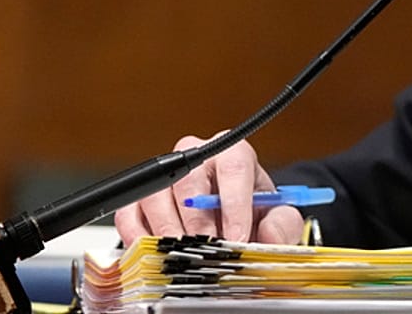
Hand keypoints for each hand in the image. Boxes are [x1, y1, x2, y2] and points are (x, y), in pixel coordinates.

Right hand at [113, 132, 304, 244]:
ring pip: (156, 197)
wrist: (230, 223)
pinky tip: (157, 255)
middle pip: (190, 180)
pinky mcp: (138, 200)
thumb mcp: (276, 218)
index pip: (234, 165)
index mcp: (234, 155)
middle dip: (199, 222)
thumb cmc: (251, 214)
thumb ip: (282, 224)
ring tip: (184, 256)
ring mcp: (164, 178)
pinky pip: (129, 216)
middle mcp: (197, 159)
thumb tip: (267, 233)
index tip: (237, 235)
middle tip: (207, 250)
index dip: (235, 203)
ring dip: (169, 232)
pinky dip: (140, 239)